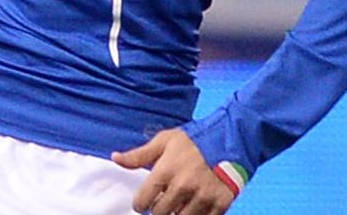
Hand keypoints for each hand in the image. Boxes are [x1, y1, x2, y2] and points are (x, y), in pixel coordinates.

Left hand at [112, 129, 235, 214]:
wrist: (231, 140)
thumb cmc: (194, 140)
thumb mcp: (164, 141)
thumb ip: (139, 155)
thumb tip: (116, 158)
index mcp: (165, 171)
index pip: (142, 202)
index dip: (140, 203)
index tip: (144, 201)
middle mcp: (182, 187)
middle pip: (159, 214)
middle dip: (158, 208)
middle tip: (162, 200)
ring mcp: (201, 198)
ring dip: (176, 213)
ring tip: (177, 202)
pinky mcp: (219, 205)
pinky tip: (193, 205)